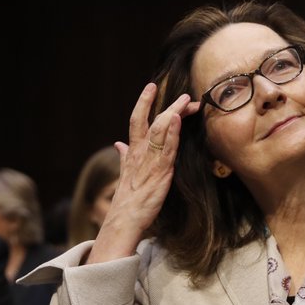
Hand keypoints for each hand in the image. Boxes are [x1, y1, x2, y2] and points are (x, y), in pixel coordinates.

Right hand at [89, 83, 199, 262]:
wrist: (125, 218)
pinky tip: (178, 119)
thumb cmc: (128, 198)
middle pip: (153, 121)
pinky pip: (168, 147)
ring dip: (175, 113)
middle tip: (184, 95)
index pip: (137, 120)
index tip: (151, 87)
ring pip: (161, 130)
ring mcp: (151, 160)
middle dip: (169, 105)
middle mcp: (141, 152)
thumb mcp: (125, 172)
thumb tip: (118, 144)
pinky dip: (172, 132)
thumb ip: (124, 156)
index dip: (143, 102)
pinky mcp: (161, 170)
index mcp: (133, 151)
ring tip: (187, 101)